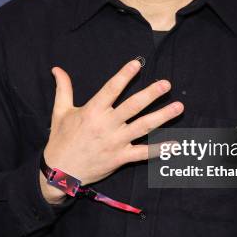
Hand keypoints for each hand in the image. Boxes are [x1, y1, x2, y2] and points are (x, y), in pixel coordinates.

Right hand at [40, 59, 183, 202]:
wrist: (59, 173)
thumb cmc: (61, 140)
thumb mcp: (60, 112)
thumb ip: (63, 89)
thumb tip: (57, 68)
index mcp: (92, 111)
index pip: (111, 89)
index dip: (124, 75)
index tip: (138, 64)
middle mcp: (106, 125)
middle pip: (133, 106)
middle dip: (151, 94)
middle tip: (167, 84)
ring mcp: (115, 142)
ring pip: (143, 127)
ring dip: (163, 116)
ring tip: (179, 107)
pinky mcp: (120, 158)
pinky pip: (143, 153)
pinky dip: (160, 149)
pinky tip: (175, 144)